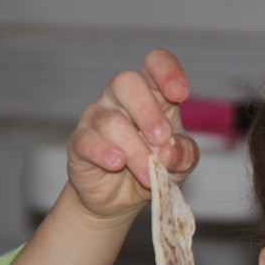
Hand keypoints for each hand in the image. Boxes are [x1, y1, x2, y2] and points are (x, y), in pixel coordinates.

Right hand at [66, 49, 199, 221]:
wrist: (121, 201)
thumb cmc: (153, 169)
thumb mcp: (180, 163)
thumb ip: (184, 154)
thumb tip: (171, 152)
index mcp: (151, 94)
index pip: (155, 63)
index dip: (167, 71)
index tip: (180, 93)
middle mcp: (120, 99)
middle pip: (126, 81)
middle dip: (147, 111)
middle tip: (162, 139)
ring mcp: (96, 119)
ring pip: (111, 121)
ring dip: (136, 150)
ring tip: (149, 174)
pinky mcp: (79, 144)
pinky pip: (88, 141)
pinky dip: (105, 152)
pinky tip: (117, 163)